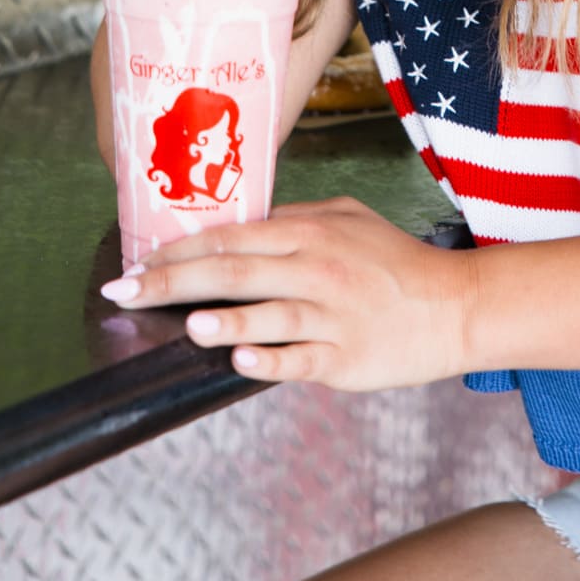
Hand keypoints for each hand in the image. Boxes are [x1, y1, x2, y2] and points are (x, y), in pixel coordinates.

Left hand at [100, 198, 474, 389]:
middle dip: (171, 282)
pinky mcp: (346, 357)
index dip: (178, 249)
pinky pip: (300, 359)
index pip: (232, 236)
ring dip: (223, 321)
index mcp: (311, 233)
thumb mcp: (348, 219)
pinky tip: (241, 361)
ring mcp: (332, 315)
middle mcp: (317, 269)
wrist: (455, 304)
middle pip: (234, 272)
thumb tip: (244, 226)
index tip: (137, 263)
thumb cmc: (397, 263)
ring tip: (185, 324)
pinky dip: (269, 360)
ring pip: (268, 315)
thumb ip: (296, 219)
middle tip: (125, 293)